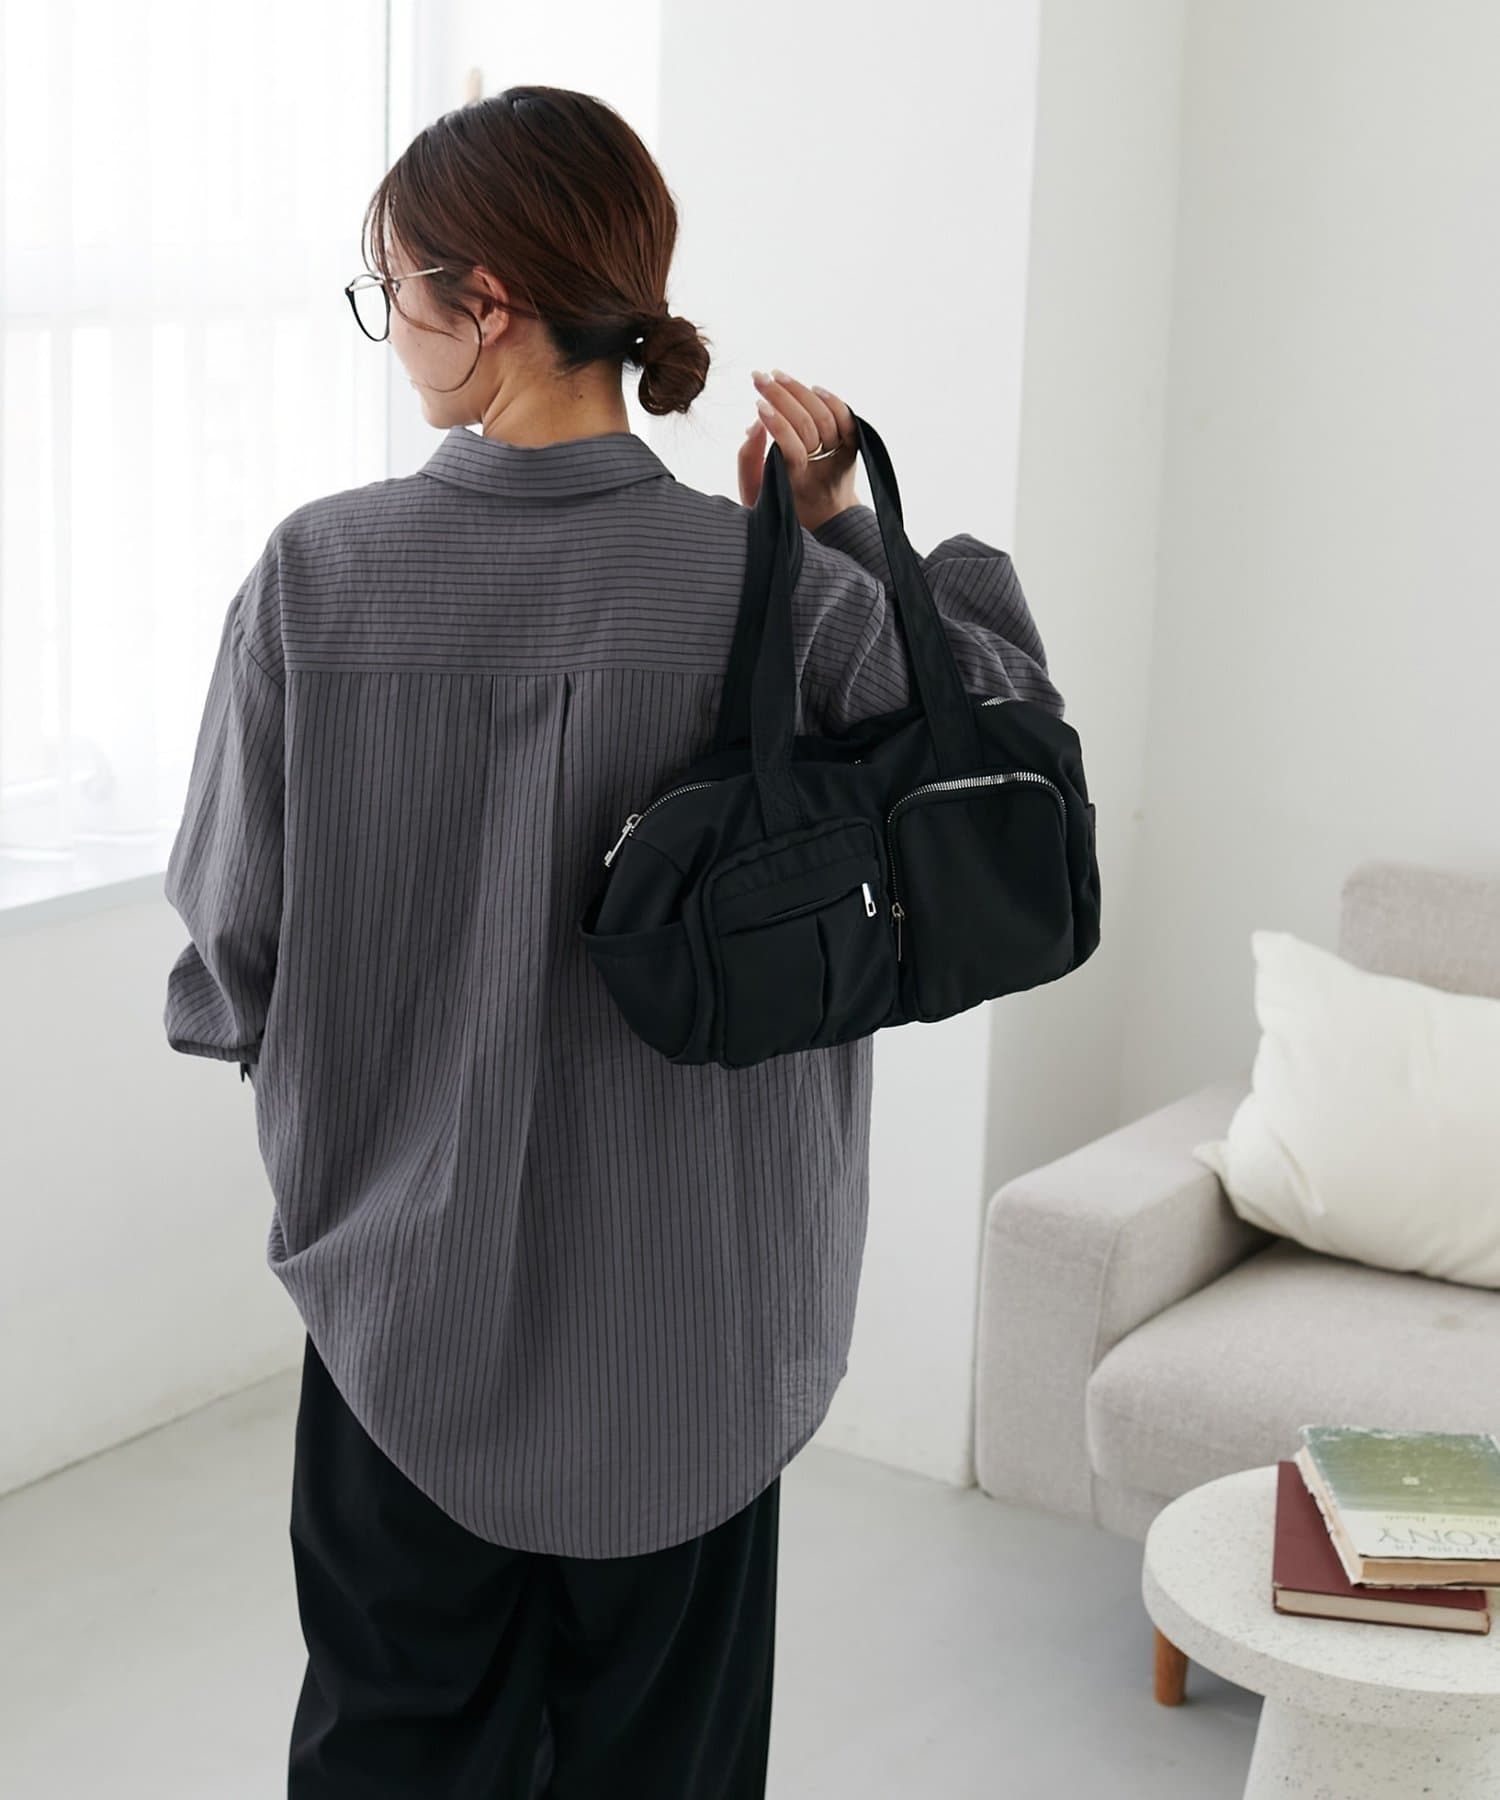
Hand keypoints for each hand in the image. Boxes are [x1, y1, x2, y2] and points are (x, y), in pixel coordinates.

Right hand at [737, 368, 859, 530]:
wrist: (827, 517)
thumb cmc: (783, 502)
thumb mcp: (754, 492)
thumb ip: (748, 459)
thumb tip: (754, 424)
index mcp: (799, 484)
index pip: (792, 449)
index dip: (776, 425)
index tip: (757, 406)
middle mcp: (824, 469)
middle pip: (808, 425)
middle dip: (781, 396)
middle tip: (758, 378)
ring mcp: (841, 457)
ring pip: (825, 416)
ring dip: (799, 391)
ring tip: (777, 376)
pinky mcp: (853, 447)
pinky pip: (845, 417)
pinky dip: (829, 399)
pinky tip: (811, 387)